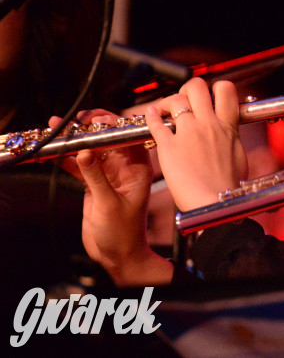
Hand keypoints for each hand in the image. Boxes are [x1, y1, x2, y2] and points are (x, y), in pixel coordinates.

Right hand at [59, 109, 172, 285]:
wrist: (118, 256)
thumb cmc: (124, 233)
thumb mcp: (109, 204)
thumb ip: (96, 177)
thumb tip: (84, 152)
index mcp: (138, 168)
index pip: (126, 137)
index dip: (111, 124)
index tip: (92, 119)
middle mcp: (125, 167)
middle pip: (107, 139)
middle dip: (89, 128)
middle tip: (70, 122)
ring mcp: (108, 174)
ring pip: (91, 150)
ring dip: (74, 140)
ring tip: (55, 129)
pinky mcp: (94, 184)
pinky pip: (79, 166)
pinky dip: (66, 158)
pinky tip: (53, 150)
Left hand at [146, 78, 244, 210]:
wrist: (215, 203)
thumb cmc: (229, 187)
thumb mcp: (238, 155)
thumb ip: (231, 138)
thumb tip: (228, 132)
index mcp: (228, 126)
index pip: (226, 89)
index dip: (215, 88)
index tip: (209, 98)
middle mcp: (208, 124)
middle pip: (196, 86)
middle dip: (188, 89)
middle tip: (184, 100)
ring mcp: (187, 134)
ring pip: (175, 100)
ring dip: (167, 102)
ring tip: (164, 110)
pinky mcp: (168, 147)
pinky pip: (155, 122)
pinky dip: (150, 116)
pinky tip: (149, 116)